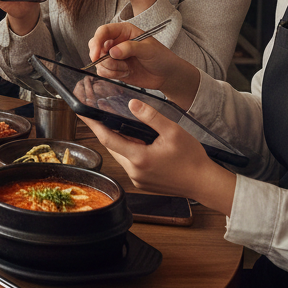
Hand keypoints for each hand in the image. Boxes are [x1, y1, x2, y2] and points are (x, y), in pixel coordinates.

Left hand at [86, 99, 235, 212]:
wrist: (205, 183)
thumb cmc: (192, 159)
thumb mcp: (173, 131)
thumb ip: (150, 116)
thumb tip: (132, 104)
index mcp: (139, 158)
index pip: (107, 138)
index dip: (92, 123)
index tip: (81, 112)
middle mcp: (134, 172)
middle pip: (112, 146)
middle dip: (106, 130)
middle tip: (100, 114)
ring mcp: (138, 180)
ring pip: (120, 155)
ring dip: (119, 141)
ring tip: (120, 124)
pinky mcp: (143, 183)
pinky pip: (129, 163)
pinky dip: (129, 151)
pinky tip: (136, 141)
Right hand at [88, 27, 199, 108]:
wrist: (166, 75)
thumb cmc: (161, 57)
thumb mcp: (148, 49)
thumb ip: (130, 48)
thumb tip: (112, 52)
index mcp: (123, 31)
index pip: (103, 31)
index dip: (97, 41)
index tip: (96, 54)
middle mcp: (116, 42)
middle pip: (95, 45)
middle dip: (100, 57)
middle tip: (113, 63)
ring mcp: (114, 56)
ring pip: (99, 61)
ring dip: (110, 68)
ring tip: (126, 69)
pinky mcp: (114, 68)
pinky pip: (103, 71)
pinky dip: (112, 74)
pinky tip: (125, 73)